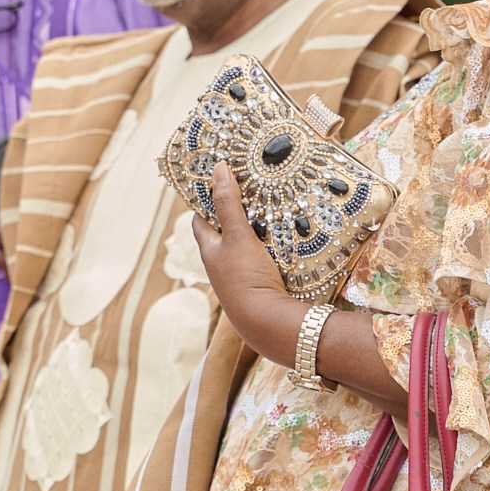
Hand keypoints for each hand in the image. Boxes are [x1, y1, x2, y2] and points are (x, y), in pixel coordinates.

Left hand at [194, 162, 302, 365]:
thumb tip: (218, 169)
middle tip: (253, 191)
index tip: (216, 182)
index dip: (205, 201)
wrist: (267, 321)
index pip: (201, 221)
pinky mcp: (261, 283)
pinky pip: (265, 258)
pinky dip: (273, 246)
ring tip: (275, 208)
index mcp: (209, 251)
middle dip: (237, 213)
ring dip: (259, 230)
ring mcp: (241, 275)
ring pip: (247, 245)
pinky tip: (288, 237)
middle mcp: (221, 264)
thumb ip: (228, 204)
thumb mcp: (236, 236)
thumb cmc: (245, 278)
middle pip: (225, 232)